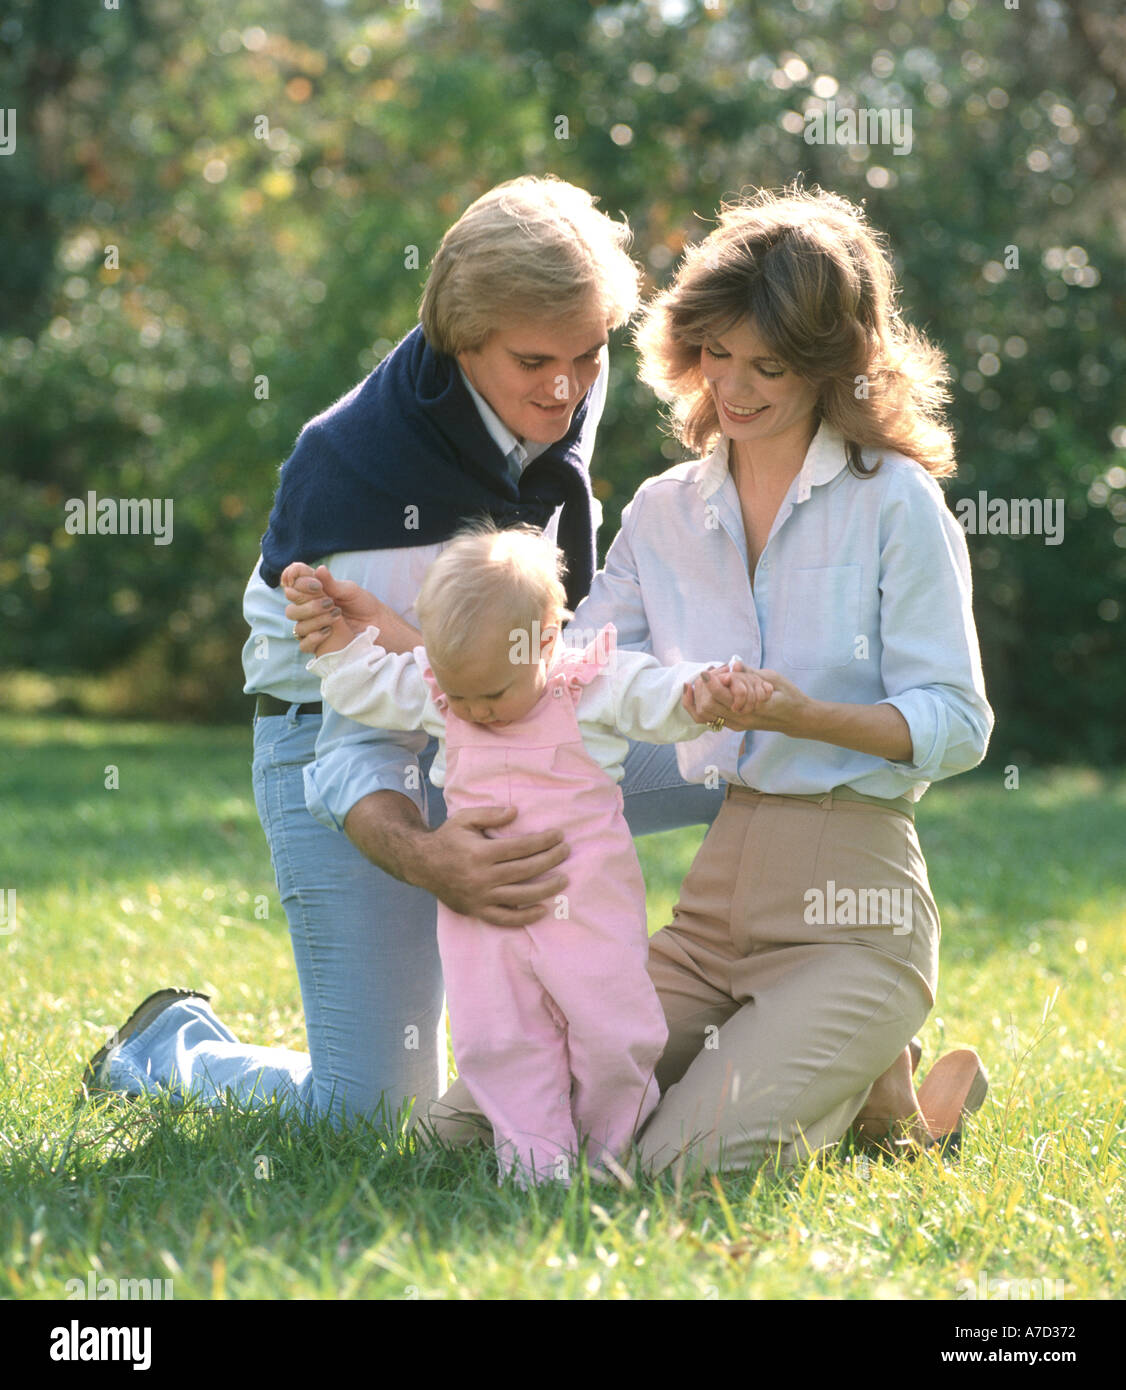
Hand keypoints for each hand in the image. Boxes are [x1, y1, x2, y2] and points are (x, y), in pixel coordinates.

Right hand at [281, 563, 384, 653]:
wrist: (377, 624)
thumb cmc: (363, 604)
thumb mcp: (349, 590)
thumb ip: (332, 583)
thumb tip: (319, 569)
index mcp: (311, 592)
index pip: (292, 584)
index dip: (295, 582)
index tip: (315, 585)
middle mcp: (307, 610)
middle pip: (291, 609)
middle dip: (309, 606)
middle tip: (330, 603)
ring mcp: (311, 628)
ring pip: (298, 626)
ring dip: (316, 620)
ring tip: (337, 616)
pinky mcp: (317, 644)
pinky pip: (304, 644)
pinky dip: (314, 638)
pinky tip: (329, 631)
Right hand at [416, 806, 569, 927]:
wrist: (421, 864)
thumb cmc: (448, 838)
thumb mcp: (464, 819)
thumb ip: (490, 814)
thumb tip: (516, 812)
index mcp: (480, 852)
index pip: (521, 847)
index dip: (543, 841)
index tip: (559, 836)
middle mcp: (482, 877)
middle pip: (525, 870)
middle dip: (550, 860)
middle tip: (566, 852)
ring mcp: (480, 897)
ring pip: (520, 896)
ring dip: (545, 889)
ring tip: (563, 880)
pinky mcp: (477, 911)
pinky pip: (504, 919)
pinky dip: (524, 917)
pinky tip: (542, 910)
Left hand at [687, 665, 811, 736]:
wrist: (796, 718)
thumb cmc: (788, 695)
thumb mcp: (773, 678)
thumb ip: (751, 673)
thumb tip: (734, 665)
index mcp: (753, 707)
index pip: (723, 697)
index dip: (711, 683)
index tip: (707, 671)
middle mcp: (741, 719)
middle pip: (707, 706)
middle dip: (703, 688)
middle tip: (707, 673)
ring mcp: (737, 725)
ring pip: (704, 715)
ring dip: (698, 696)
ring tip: (701, 680)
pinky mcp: (734, 726)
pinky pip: (708, 719)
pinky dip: (697, 705)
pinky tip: (691, 692)